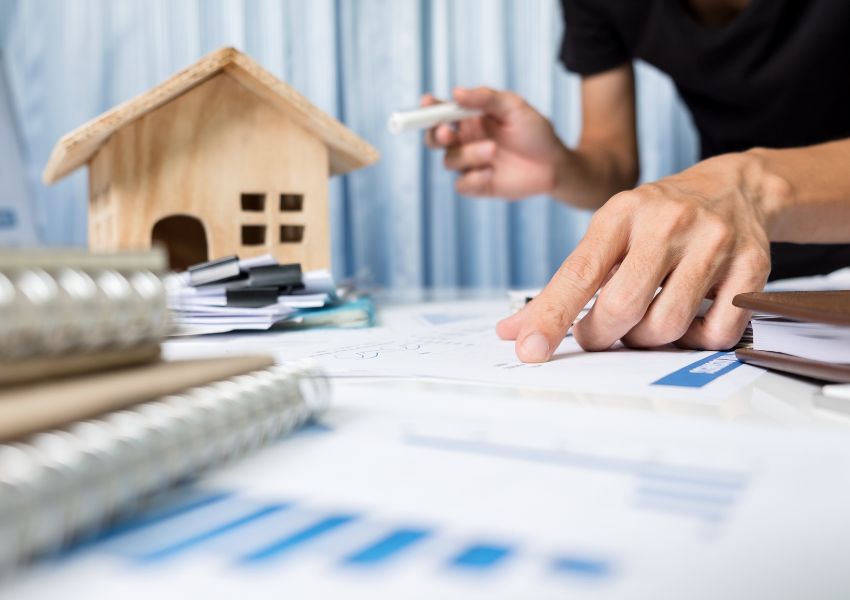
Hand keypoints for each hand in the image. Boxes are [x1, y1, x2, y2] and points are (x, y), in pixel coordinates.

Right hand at [423, 87, 570, 198]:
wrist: (553, 163)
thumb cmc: (534, 131)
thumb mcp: (514, 107)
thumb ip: (485, 98)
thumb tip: (455, 93)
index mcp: (468, 119)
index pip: (440, 113)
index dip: (428, 109)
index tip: (427, 103)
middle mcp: (464, 141)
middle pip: (434, 139)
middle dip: (435, 135)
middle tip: (448, 131)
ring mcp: (470, 164)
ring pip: (449, 161)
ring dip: (468, 154)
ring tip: (493, 150)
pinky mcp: (478, 185)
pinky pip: (461, 184)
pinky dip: (473, 178)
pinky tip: (491, 173)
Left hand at [496, 153, 773, 360]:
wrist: (735, 187)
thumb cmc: (657, 219)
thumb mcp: (608, 234)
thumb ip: (564, 284)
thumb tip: (512, 330)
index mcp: (621, 213)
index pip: (579, 273)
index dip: (551, 317)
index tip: (529, 350)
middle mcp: (668, 223)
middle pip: (623, 307)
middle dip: (601, 335)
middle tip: (599, 333)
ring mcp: (713, 243)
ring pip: (666, 326)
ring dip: (646, 340)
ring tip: (645, 321)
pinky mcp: (752, 267)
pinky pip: (715, 333)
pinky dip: (695, 340)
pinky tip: (689, 319)